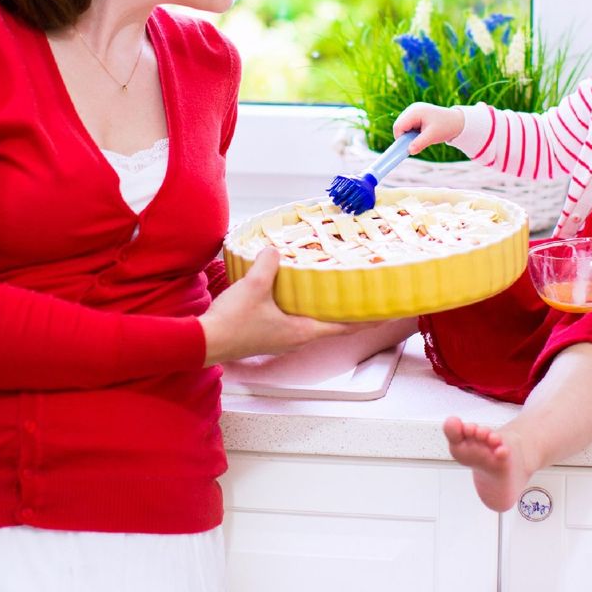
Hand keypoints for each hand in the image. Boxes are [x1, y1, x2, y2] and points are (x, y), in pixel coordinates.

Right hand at [200, 249, 365, 365]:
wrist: (204, 341)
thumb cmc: (232, 323)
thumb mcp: (254, 286)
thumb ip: (269, 265)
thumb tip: (275, 249)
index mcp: (302, 332)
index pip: (345, 327)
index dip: (368, 320)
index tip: (388, 314)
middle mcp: (296, 338)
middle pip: (332, 325)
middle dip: (348, 311)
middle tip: (363, 296)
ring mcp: (281, 339)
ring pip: (312, 322)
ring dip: (324, 309)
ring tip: (334, 291)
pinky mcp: (267, 335)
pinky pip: (293, 320)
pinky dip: (303, 308)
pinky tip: (296, 294)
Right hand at [392, 103, 464, 153]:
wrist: (457, 121)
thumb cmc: (445, 126)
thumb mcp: (432, 136)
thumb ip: (419, 143)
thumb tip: (409, 151)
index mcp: (415, 112)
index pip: (398, 126)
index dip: (400, 138)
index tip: (407, 148)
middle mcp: (412, 109)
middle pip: (398, 125)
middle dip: (404, 137)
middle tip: (416, 144)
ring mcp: (413, 111)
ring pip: (402, 126)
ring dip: (409, 135)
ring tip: (421, 138)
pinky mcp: (415, 115)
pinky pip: (408, 126)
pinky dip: (412, 133)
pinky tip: (422, 134)